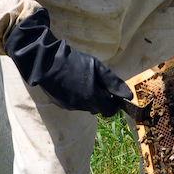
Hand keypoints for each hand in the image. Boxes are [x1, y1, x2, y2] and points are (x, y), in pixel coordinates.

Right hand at [4, 8, 132, 116]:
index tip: (114, 95)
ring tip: (84, 81)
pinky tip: (73, 83)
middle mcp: (81, 106)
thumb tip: (129, 96)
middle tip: (100, 85)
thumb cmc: (73, 61)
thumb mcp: (97, 68)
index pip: (110, 111)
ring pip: (86, 107)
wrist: (45, 61)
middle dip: (102, 101)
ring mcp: (69, 106)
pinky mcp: (61, 104)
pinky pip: (75, 104)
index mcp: (91, 98)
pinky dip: (78, 97)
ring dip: (90, 99)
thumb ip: (114, 83)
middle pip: (98, 110)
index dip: (115, 104)